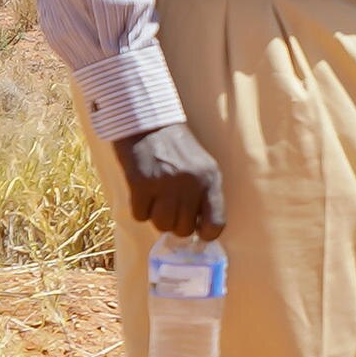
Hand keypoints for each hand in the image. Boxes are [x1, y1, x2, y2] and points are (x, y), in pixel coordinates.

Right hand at [114, 123, 224, 240]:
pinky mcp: (140, 184)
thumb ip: (205, 195)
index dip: (205, 233)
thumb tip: (200, 230)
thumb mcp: (202, 167)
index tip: (197, 231)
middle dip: (175, 223)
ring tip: (156, 199)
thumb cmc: (176, 148)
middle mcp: (191, 184)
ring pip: (161, 225)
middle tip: (169, 207)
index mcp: (210, 179)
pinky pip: (140, 215)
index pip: (216, 223)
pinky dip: (139, 209)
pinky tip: (142, 193)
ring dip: (156, 217)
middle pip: (183, 229)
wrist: (147, 123)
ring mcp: (165, 185)